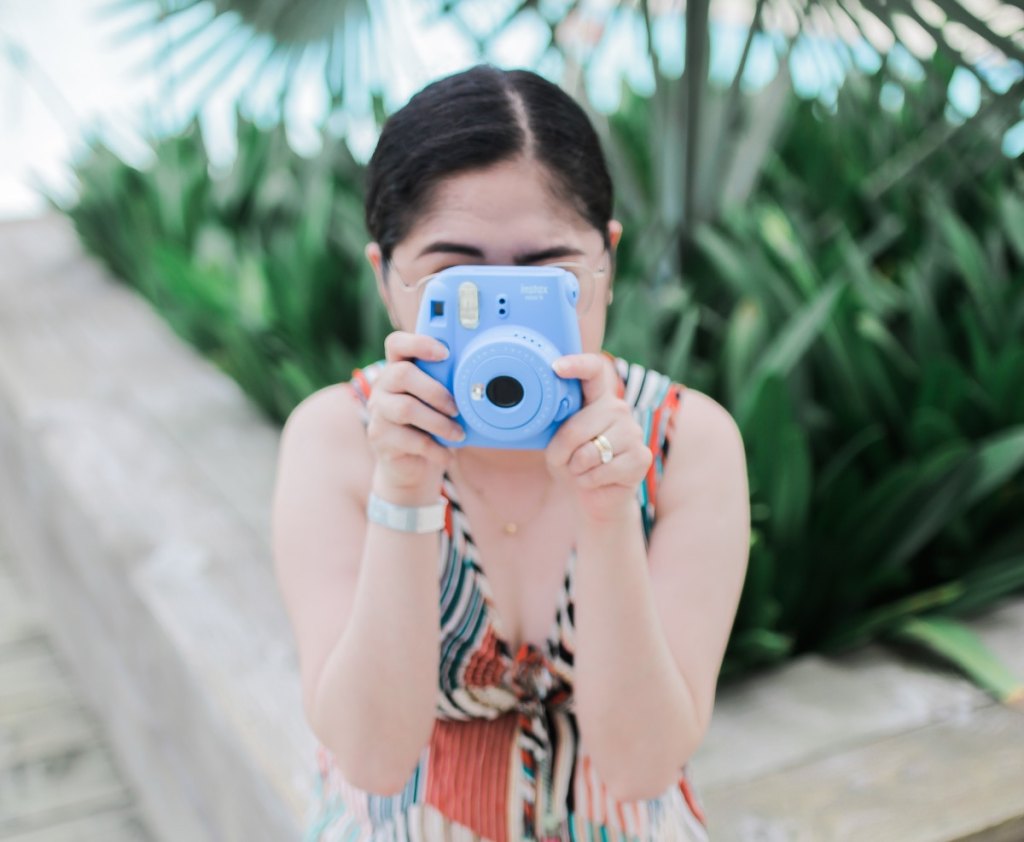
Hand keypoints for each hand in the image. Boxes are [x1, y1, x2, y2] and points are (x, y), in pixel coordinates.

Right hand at [366, 331, 464, 502]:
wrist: (411, 465)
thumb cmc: (430, 426)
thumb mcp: (440, 403)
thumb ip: (447, 386)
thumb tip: (478, 380)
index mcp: (398, 369)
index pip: (396, 344)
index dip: (419, 343)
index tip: (445, 353)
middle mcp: (382, 385)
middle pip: (402, 374)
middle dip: (436, 391)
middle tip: (457, 409)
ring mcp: (377, 411)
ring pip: (406, 409)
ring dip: (439, 423)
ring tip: (457, 434)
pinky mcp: (378, 437)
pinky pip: (410, 439)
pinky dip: (435, 449)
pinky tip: (447, 455)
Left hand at [546, 354, 652, 522]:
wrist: (594, 497)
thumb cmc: (573, 464)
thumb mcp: (557, 442)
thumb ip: (557, 425)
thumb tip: (546, 414)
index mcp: (597, 399)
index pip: (594, 371)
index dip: (577, 365)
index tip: (556, 367)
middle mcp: (618, 408)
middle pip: (578, 425)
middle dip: (562, 450)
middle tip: (566, 461)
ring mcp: (633, 431)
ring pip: (589, 451)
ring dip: (576, 468)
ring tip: (583, 470)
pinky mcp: (640, 457)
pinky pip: (601, 470)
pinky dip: (588, 481)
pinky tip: (595, 480)